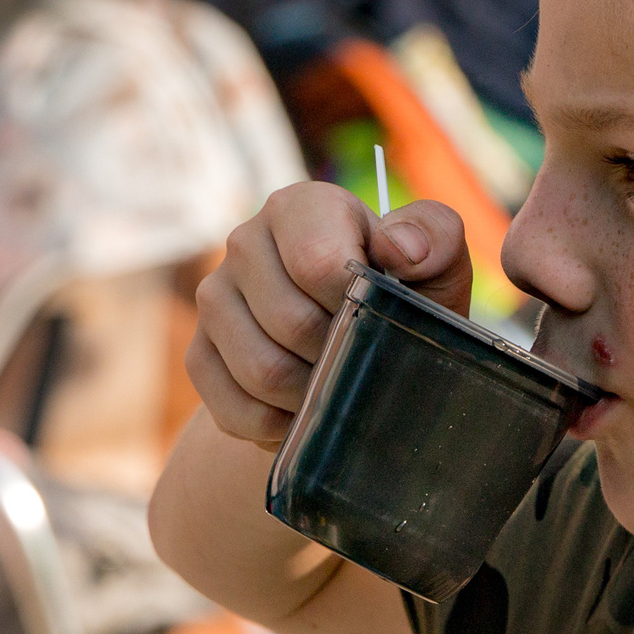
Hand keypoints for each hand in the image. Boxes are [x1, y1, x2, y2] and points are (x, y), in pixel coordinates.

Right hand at [187, 181, 471, 445]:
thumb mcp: (434, 263)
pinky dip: (280, 426)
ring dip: (311, 396)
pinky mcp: (199, 353)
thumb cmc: (401, 294)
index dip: (355, 305)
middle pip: (289, 322)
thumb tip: (401, 250)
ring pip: (260, 371)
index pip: (316, 262)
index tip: (379, 318)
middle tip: (363, 363)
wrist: (353, 344)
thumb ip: (434, 237)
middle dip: (338, 357)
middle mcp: (245, 242)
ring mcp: (214, 298)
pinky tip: (306, 411)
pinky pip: (235, 408)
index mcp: (300, 207)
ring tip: (339, 388)